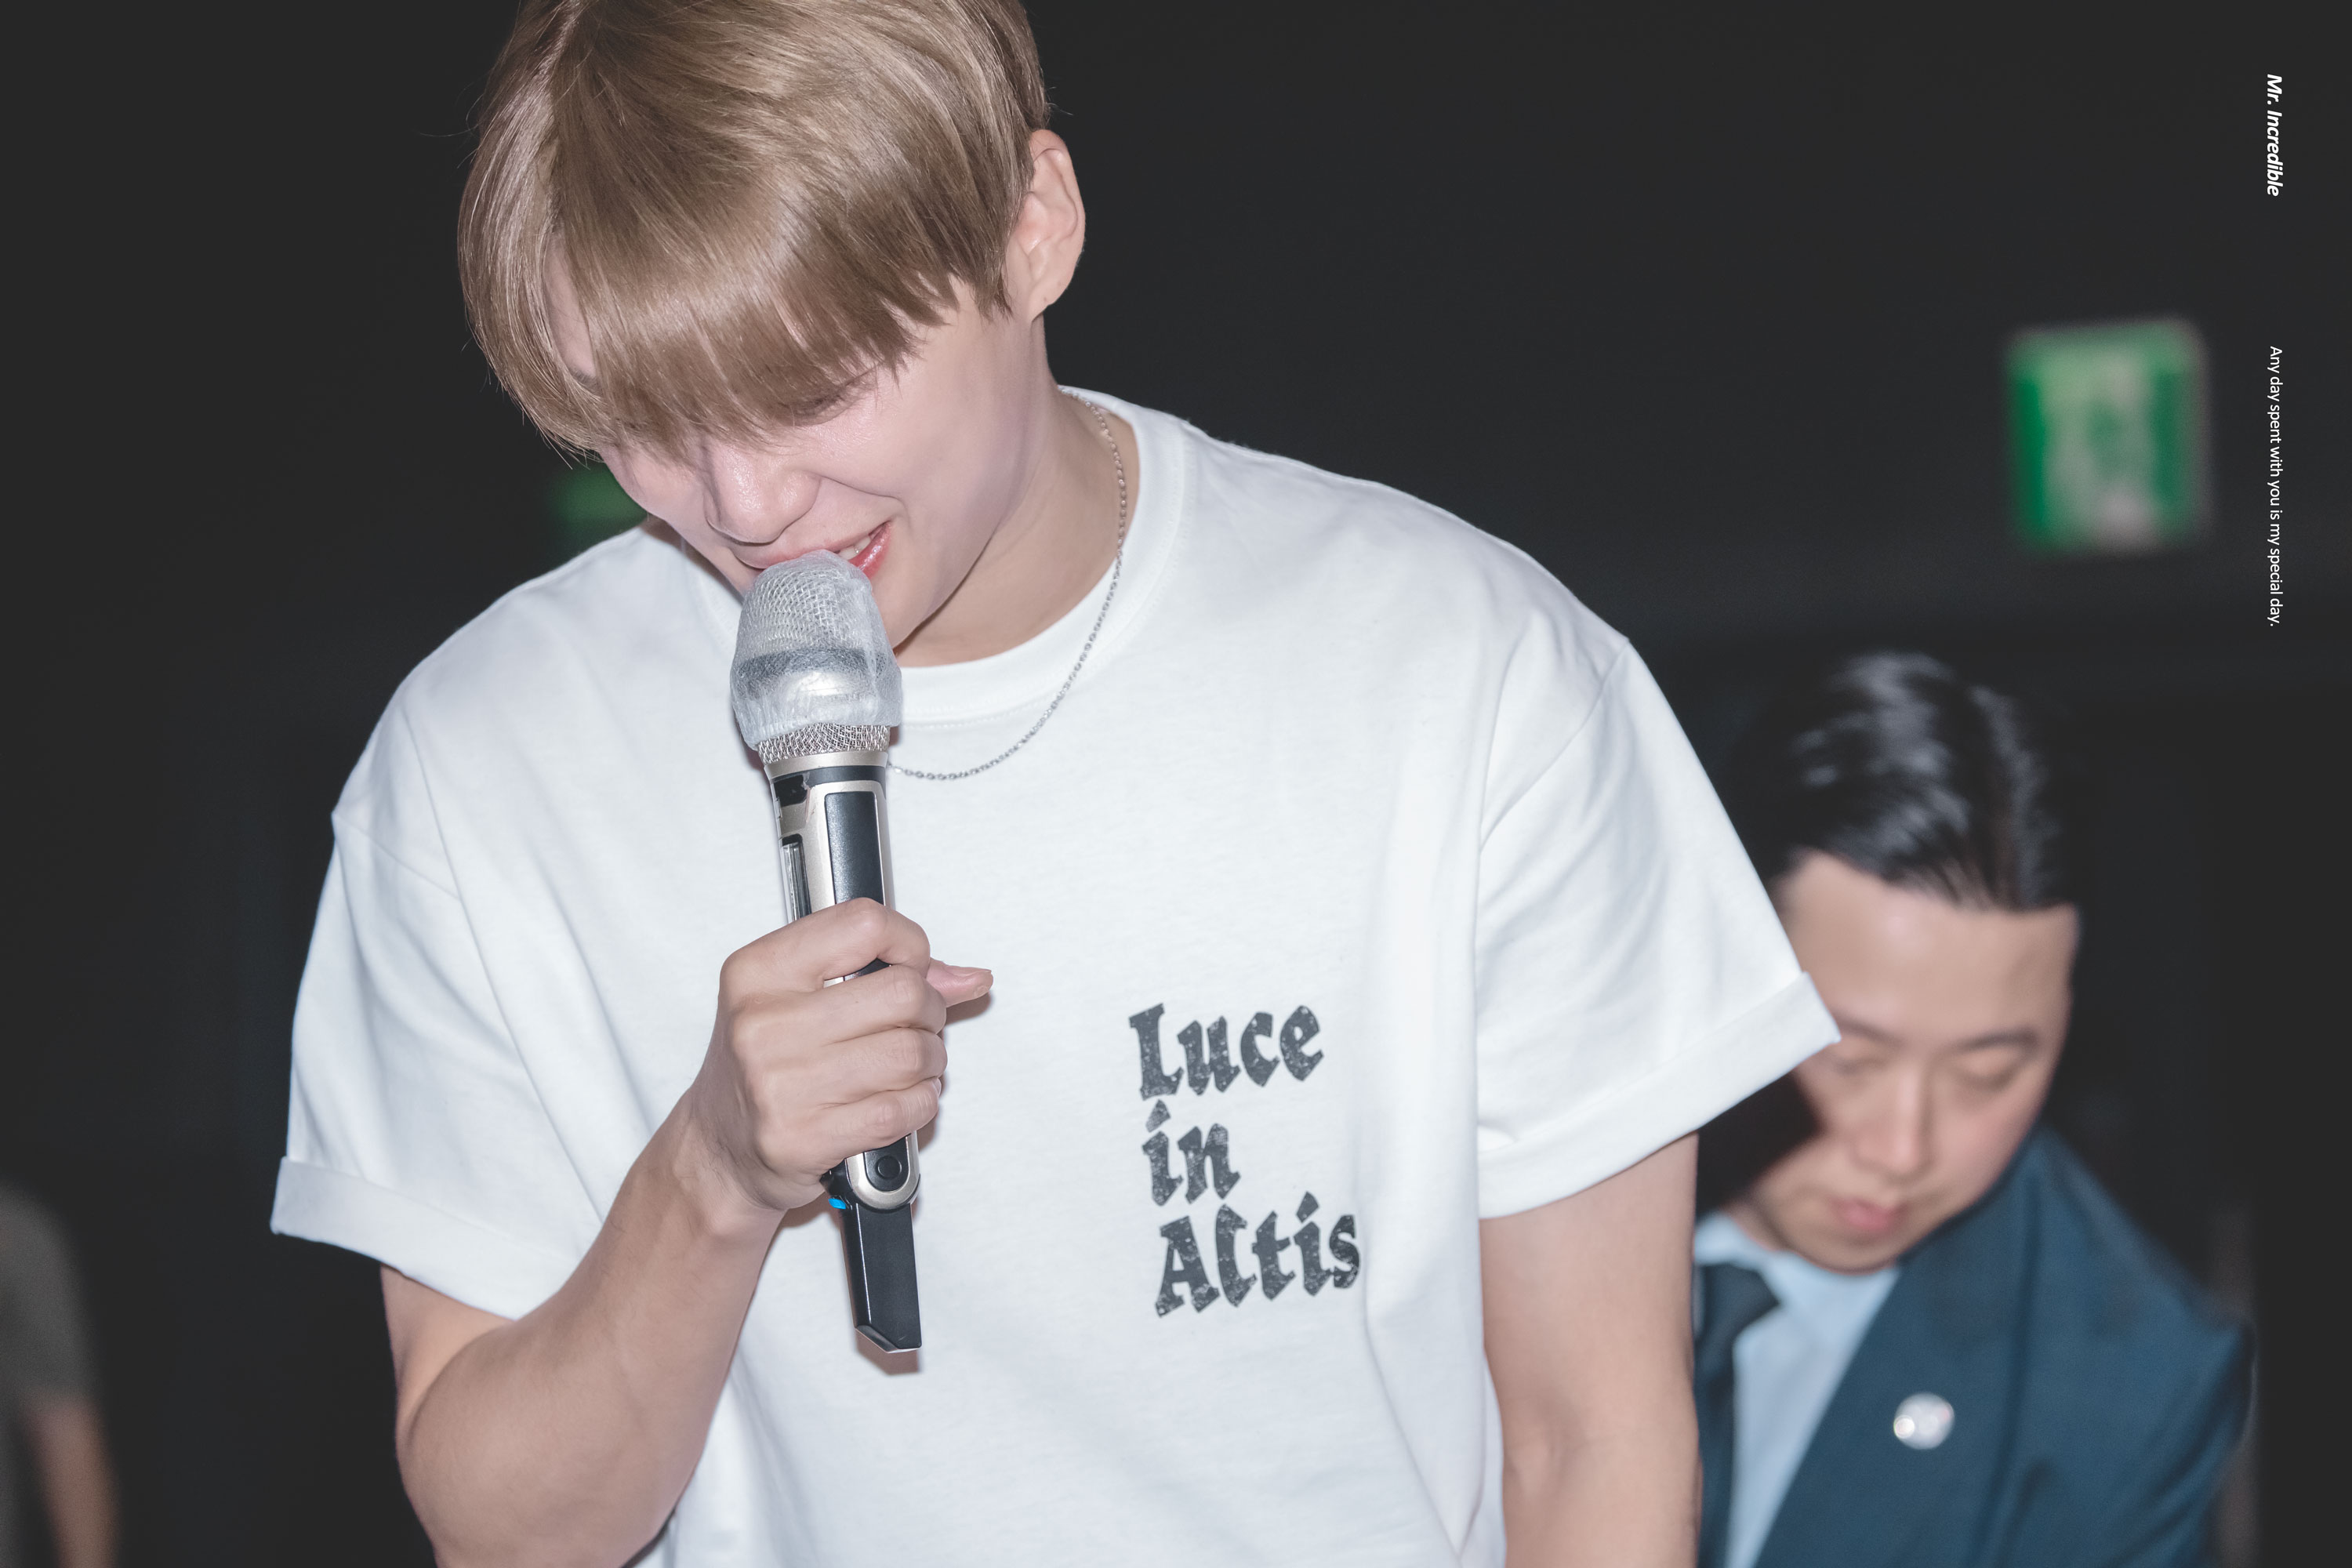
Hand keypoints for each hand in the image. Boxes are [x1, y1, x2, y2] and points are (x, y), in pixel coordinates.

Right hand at [678, 900, 991, 1223]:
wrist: (720, 1151)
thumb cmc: (763, 1068)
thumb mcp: (799, 999)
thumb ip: (883, 973)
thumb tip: (967, 977)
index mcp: (759, 972)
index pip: (864, 924)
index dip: (909, 945)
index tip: (911, 966)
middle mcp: (764, 1023)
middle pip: (903, 992)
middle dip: (929, 1011)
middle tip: (914, 1024)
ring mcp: (782, 1084)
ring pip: (911, 1053)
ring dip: (930, 1061)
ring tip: (908, 1065)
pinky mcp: (806, 1137)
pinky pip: (904, 1108)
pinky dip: (920, 1103)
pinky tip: (899, 1099)